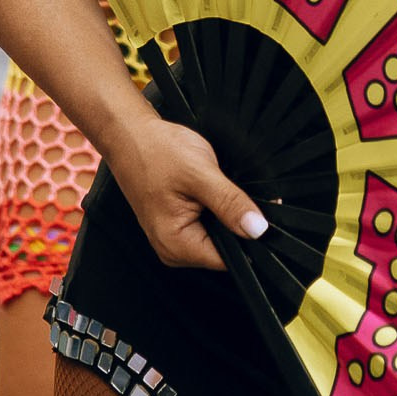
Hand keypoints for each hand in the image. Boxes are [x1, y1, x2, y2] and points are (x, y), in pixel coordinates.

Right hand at [102, 113, 269, 270]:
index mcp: (176, 245)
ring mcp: (175, 238)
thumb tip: (258, 229)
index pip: (229, 259)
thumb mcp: (200, 174)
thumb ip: (230, 203)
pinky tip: (213, 190)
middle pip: (225, 249)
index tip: (266, 215)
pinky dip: (218, 209)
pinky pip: (209, 225)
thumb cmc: (156, 151)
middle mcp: (174, 249)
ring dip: (228, 214)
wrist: (130, 135)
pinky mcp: (178, 225)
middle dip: (240, 223)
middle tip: (240, 192)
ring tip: (220, 188)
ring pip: (219, 235)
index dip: (252, 238)